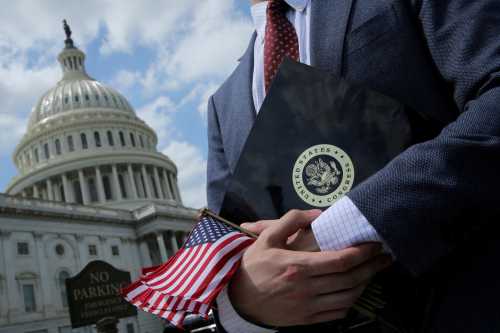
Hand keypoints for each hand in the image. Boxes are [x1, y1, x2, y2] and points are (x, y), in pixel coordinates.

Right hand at [230, 209, 390, 326]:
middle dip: (372, 267)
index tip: (375, 245)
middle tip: (385, 257)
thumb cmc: (253, 265)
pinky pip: (337, 313)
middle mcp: (306, 288)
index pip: (341, 260)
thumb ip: (292, 221)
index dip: (363, 252)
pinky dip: (350, 302)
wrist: (237, 299)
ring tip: (373, 272)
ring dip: (365, 284)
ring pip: (347, 297)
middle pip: (350, 279)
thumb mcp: (267, 237)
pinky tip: (354, 291)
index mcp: (299, 266)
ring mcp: (308, 306)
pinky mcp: (307, 319)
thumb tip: (318, 214)